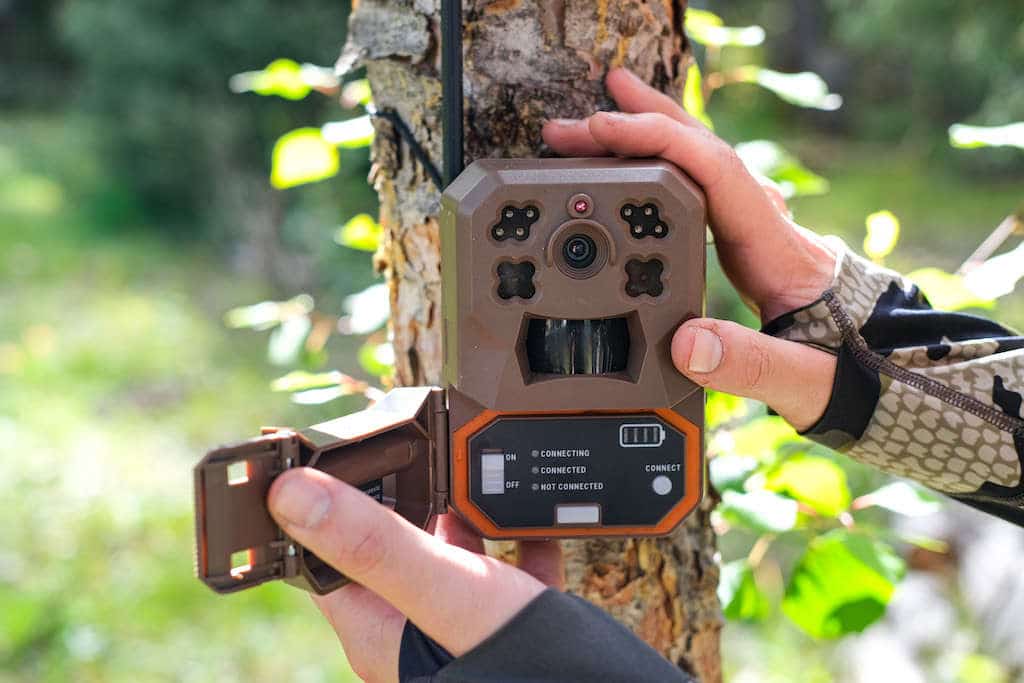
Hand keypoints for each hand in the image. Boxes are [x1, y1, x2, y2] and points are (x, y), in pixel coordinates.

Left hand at [267, 468, 563, 682]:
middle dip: (400, 490)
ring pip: (449, 550)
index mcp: (379, 625)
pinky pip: (508, 566)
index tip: (321, 451)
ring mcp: (465, 623)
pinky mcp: (513, 620)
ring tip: (472, 462)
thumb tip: (290, 494)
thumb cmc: (518, 664)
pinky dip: (517, 534)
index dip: (318, 503)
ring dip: (458, 507)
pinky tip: (534, 511)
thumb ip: (373, 543)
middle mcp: (414, 625)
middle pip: (390, 542)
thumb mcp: (440, 589)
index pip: (324, 555)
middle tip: (410, 439)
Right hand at [543, 68, 837, 430]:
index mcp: (775, 248)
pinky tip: (638, 172)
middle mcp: (765, 226)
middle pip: (705, 151)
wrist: (880, 371)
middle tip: (586, 114)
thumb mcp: (802, 379)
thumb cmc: (848, 373)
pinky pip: (701, 189)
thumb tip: (685, 343)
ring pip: (702, 163)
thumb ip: (749, 363)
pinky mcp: (746, 244)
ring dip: (653, 136)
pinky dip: (664, 168)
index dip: (658, 143)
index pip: (715, 171)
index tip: (605, 134)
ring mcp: (756, 230)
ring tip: (603, 121)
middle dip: (645, 122)